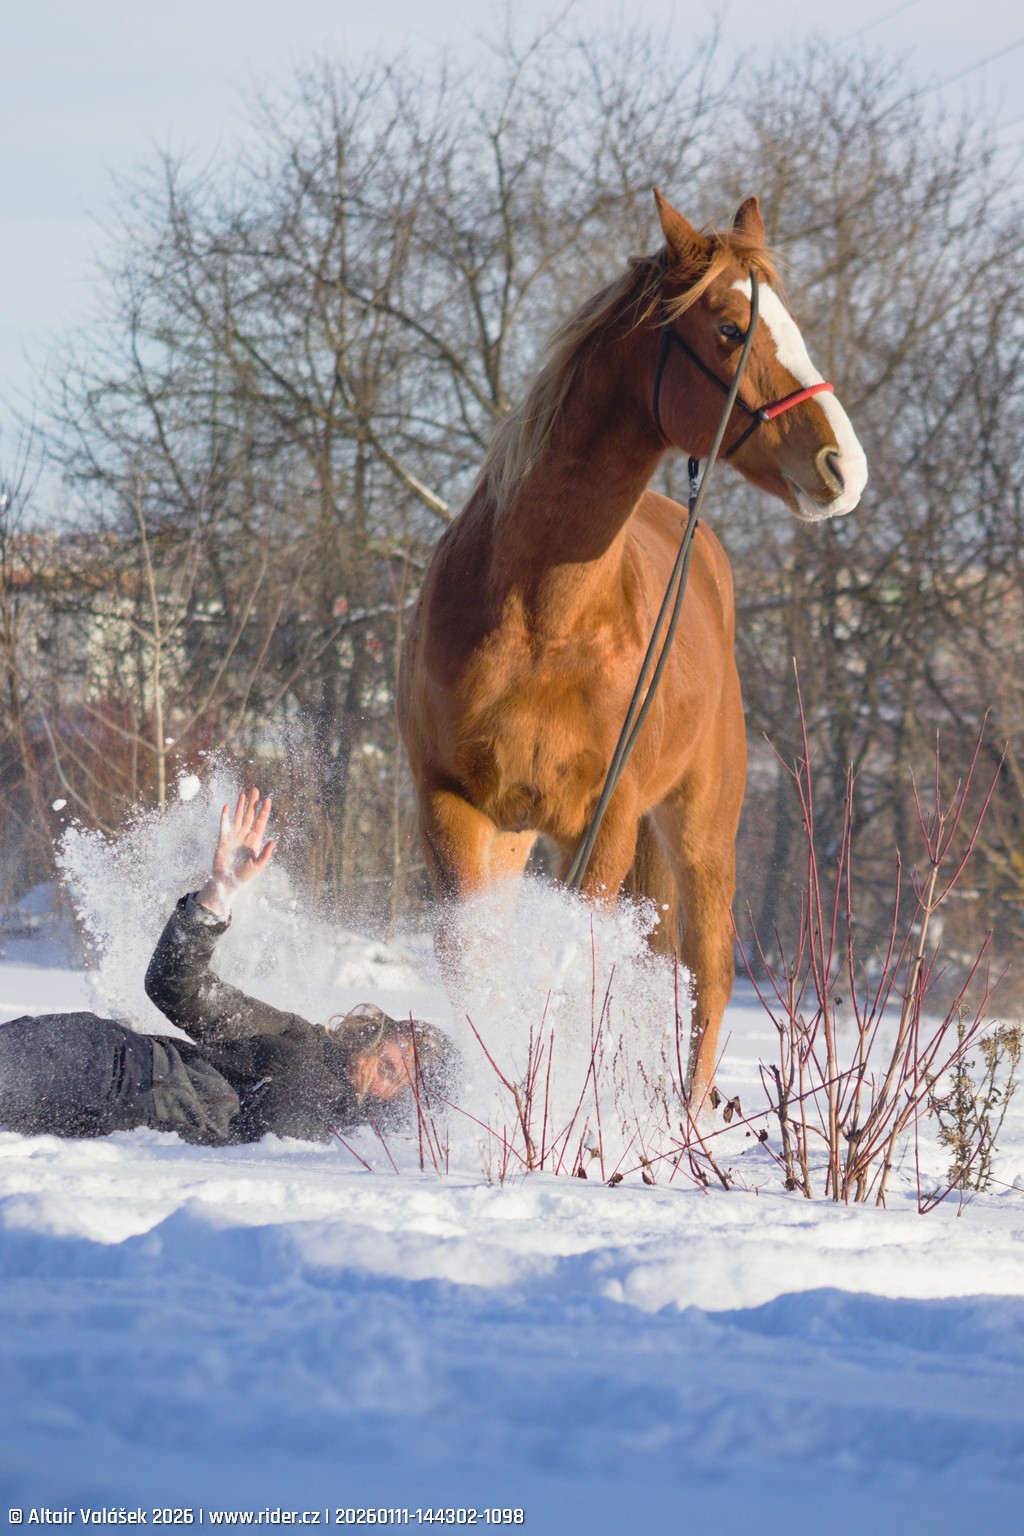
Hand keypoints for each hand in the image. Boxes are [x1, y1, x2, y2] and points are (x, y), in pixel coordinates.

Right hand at [196, 789, 276, 916]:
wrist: (227, 882)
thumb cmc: (244, 875)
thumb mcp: (258, 865)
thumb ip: (266, 853)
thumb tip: (274, 840)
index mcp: (255, 840)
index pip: (260, 822)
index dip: (264, 811)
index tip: (268, 800)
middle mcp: (245, 836)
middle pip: (250, 816)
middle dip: (253, 803)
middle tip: (255, 790)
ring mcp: (234, 836)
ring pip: (238, 817)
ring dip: (240, 806)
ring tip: (243, 794)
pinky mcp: (223, 839)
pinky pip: (224, 825)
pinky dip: (225, 816)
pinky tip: (227, 807)